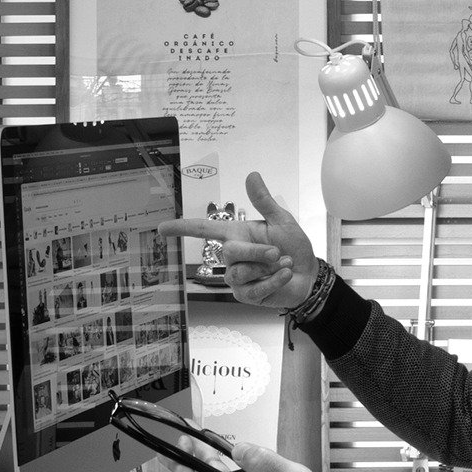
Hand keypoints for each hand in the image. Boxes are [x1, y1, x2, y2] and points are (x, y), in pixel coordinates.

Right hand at [159, 171, 317, 309]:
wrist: (309, 274)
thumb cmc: (294, 247)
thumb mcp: (282, 221)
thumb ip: (264, 201)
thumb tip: (252, 175)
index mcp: (237, 234)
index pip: (203, 230)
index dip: (182, 228)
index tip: (161, 227)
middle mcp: (233, 256)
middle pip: (230, 252)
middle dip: (257, 252)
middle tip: (278, 252)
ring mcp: (237, 278)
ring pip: (240, 272)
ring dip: (268, 268)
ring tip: (284, 264)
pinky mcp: (246, 295)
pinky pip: (253, 290)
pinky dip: (274, 281)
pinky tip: (285, 275)